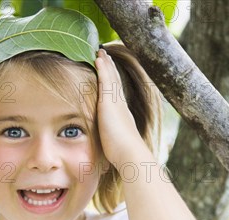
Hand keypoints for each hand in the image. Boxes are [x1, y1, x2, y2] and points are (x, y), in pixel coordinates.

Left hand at [94, 48, 143, 168]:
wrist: (129, 154)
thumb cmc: (124, 156)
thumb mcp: (116, 148)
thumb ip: (113, 147)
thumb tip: (112, 158)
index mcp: (122, 117)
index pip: (116, 97)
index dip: (112, 85)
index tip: (109, 75)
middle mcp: (121, 107)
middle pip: (115, 84)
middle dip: (110, 70)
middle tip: (105, 56)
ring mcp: (117, 104)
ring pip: (111, 79)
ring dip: (106, 65)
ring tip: (101, 52)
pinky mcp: (110, 102)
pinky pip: (106, 80)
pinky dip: (103, 68)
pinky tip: (99, 58)